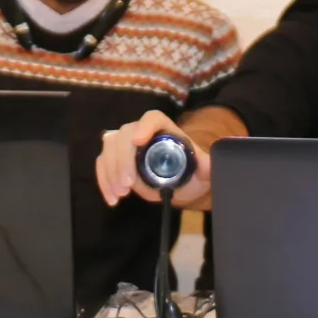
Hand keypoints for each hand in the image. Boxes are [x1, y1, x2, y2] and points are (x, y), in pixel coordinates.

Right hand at [95, 111, 213, 209]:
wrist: (179, 180)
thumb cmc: (190, 170)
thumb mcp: (203, 169)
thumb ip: (207, 165)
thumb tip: (215, 159)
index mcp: (164, 128)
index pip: (152, 119)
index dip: (145, 127)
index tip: (139, 142)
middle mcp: (142, 131)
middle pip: (125, 134)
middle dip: (123, 159)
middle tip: (128, 185)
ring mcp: (125, 144)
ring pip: (110, 147)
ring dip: (111, 171)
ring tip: (120, 195)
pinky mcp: (114, 159)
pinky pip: (103, 164)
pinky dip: (104, 181)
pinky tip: (112, 199)